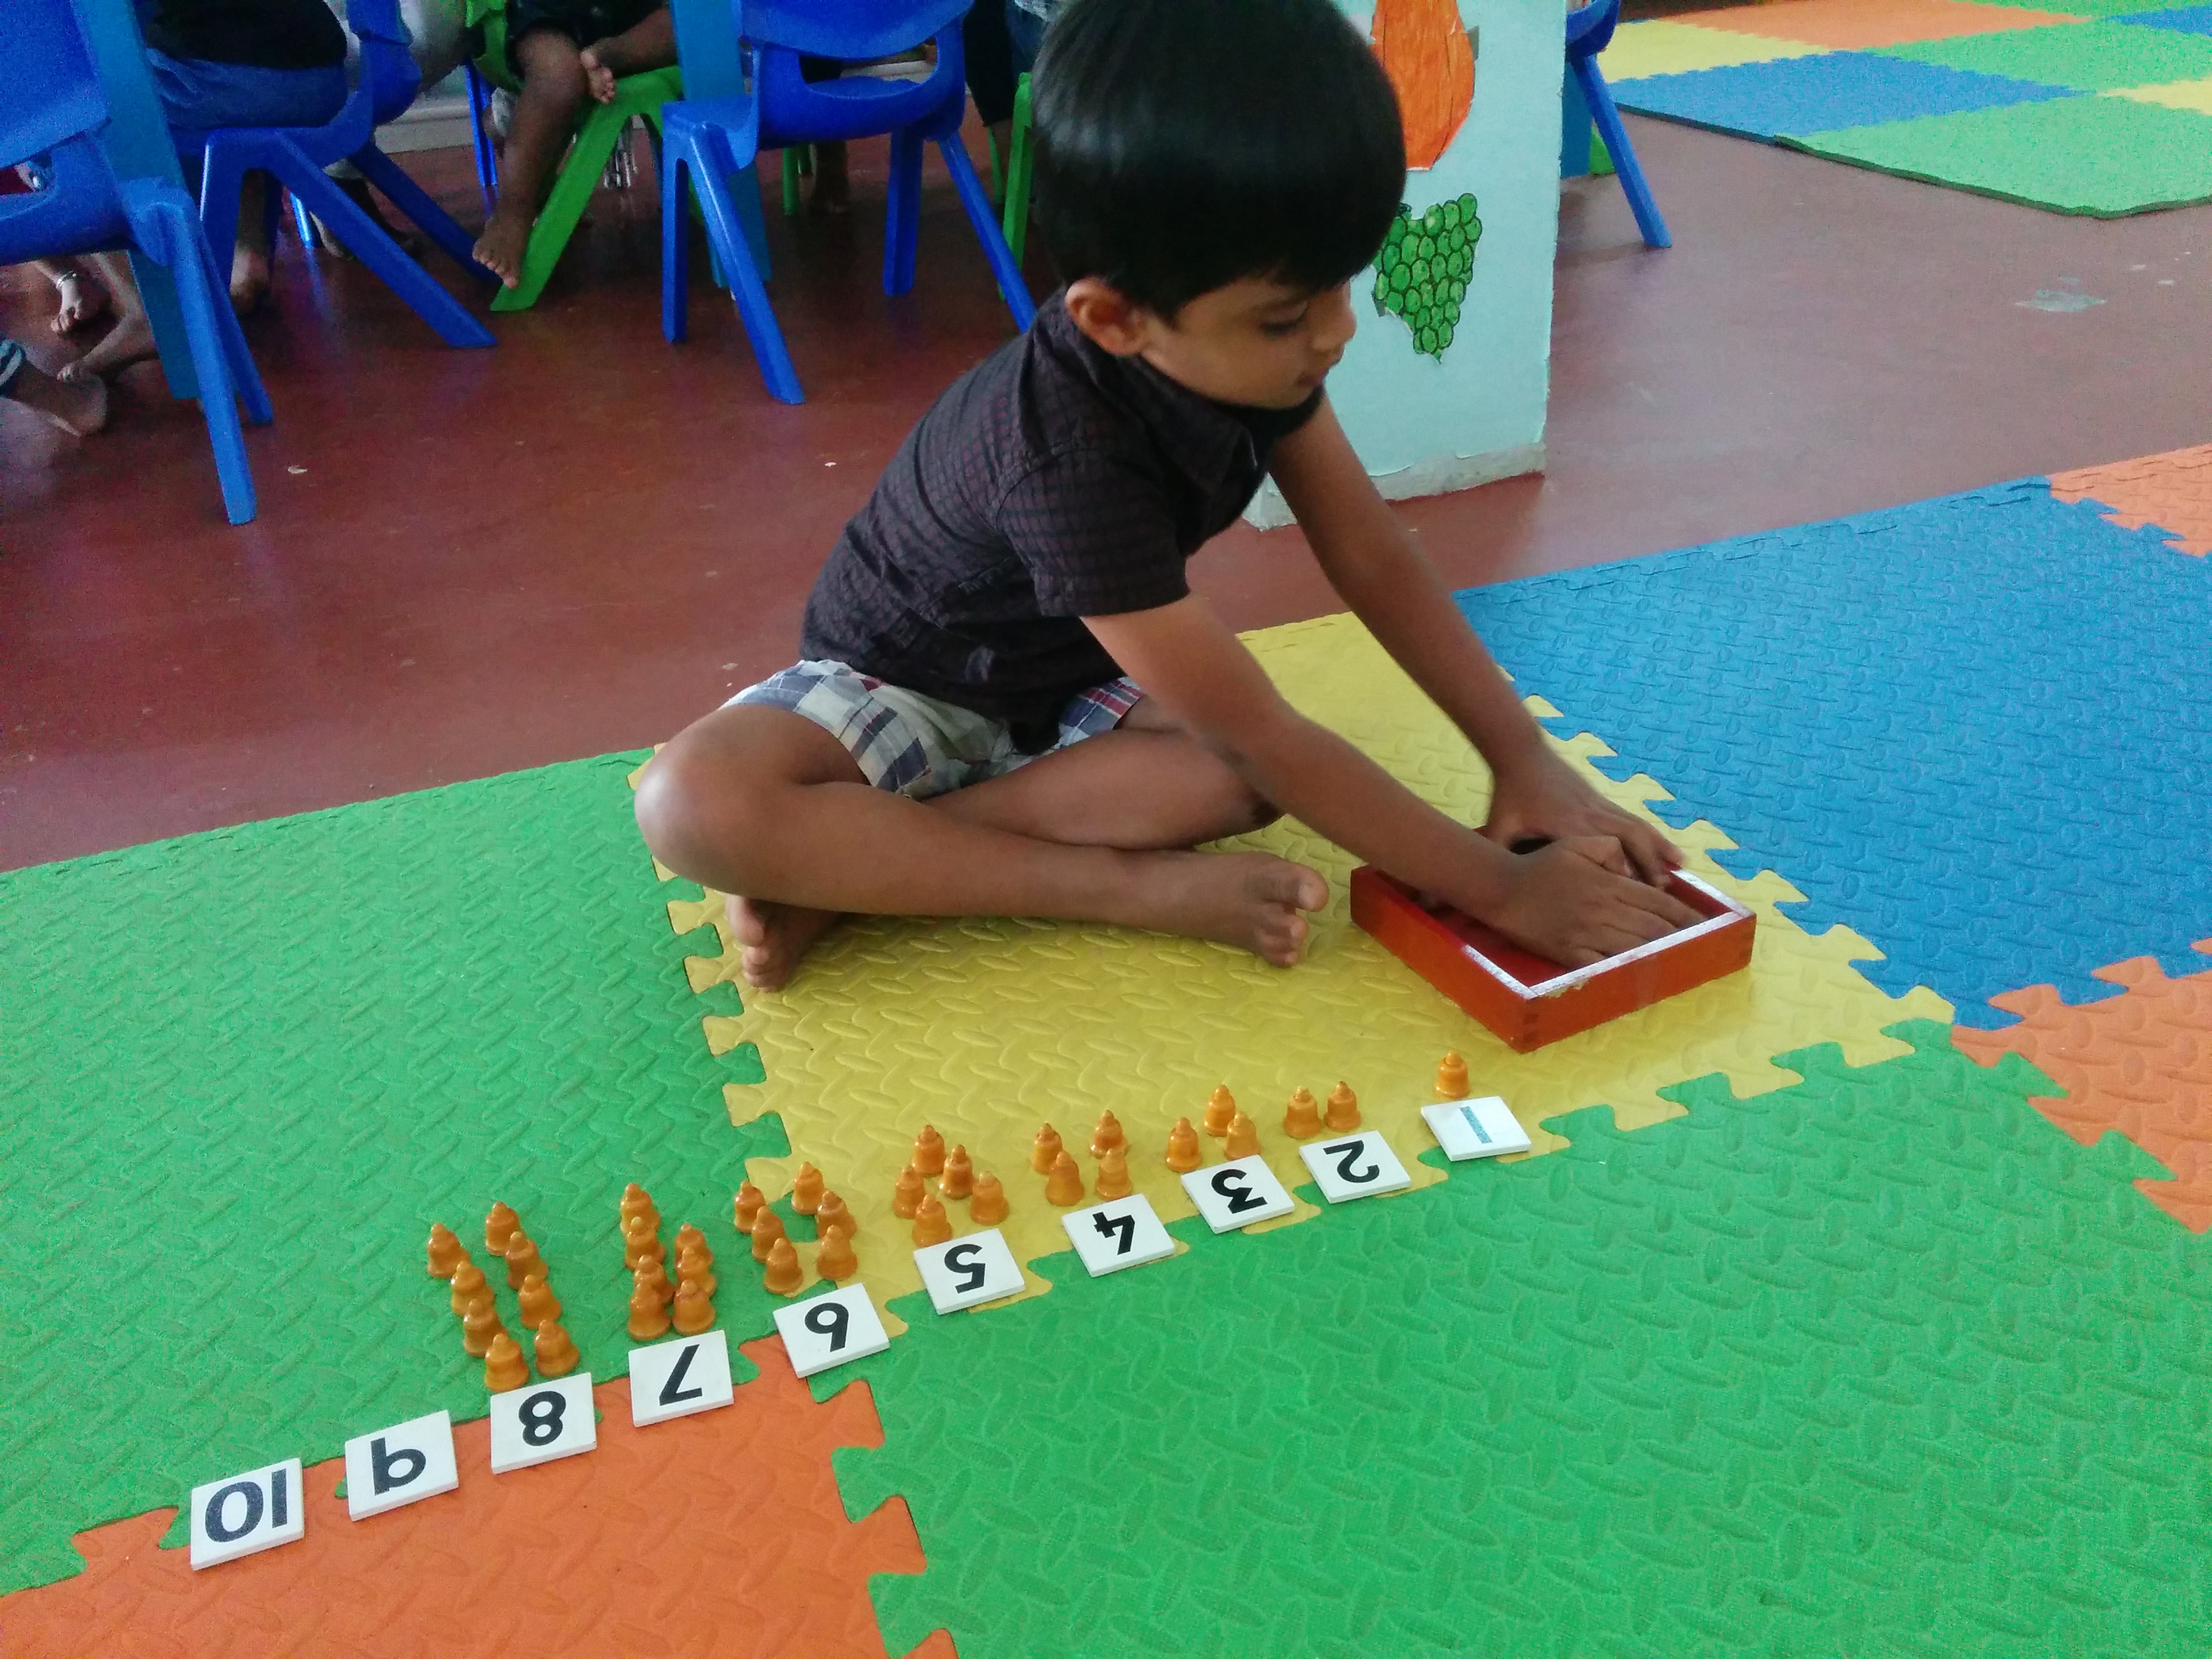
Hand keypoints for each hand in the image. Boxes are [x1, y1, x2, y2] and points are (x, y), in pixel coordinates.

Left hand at [1480, 748, 1680, 886]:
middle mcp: (1591, 817)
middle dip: (1647, 866)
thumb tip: (1482, 880)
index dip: (1618, 877)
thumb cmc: (1510, 794)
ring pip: (1639, 830)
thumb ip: (1494, 854)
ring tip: (1678, 871)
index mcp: (1568, 828)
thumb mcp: (1498, 826)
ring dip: (1659, 851)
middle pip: (1629, 842)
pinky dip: (1656, 836)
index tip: (1632, 901)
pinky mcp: (1603, 801)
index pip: (1599, 856)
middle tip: (1662, 892)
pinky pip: (1636, 821)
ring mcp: (1601, 807)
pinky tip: (1672, 851)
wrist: (1522, 753)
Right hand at [1486, 837, 1704, 967]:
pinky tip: (1643, 973)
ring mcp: (1587, 934)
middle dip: (1680, 936)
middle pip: (1652, 927)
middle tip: (1701, 944)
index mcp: (1608, 884)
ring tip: (1681, 958)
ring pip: (1635, 947)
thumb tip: (1631, 867)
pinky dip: (1627, 969)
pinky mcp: (1571, 953)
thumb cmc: (1538, 866)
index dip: (1683, 913)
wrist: (1501, 890)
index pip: (1657, 900)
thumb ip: (1608, 849)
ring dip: (1661, 953)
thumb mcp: (1575, 844)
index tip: (1702, 922)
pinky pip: (1605, 965)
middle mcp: (1602, 910)